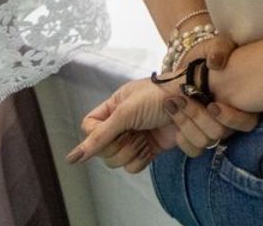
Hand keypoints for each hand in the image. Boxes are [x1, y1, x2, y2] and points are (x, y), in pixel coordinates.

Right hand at [69, 77, 258, 168]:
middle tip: (136, 133)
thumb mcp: (125, 112)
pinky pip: (136, 166)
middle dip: (121, 145)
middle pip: (104, 152)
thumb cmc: (158, 96)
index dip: (98, 136)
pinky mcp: (150, 149)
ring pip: (120, 162)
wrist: (191, 99)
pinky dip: (144, 158)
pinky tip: (152, 146)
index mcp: (111, 110)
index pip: (89, 130)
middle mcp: (119, 125)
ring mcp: (134, 138)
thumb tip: (71, 159)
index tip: (116, 129)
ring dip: (134, 152)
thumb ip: (99, 136)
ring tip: (145, 137)